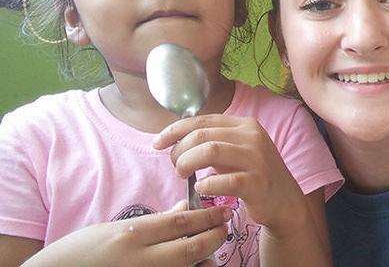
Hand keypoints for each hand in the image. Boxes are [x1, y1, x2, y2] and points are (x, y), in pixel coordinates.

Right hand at [23, 203, 229, 266]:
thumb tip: (185, 209)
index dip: (207, 217)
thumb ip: (154, 221)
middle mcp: (140, 258)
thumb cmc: (84, 250)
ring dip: (205, 260)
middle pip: (191, 247)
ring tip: (211, 252)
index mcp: (133, 234)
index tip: (223, 211)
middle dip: (214, 237)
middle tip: (223, 229)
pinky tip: (196, 266)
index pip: (181, 222)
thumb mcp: (116, 229)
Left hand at [153, 115, 309, 237]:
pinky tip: (201, 190)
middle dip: (179, 150)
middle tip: (175, 166)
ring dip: (187, 163)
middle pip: (202, 134)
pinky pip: (223, 180)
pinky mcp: (258, 183)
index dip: (175, 130)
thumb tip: (176, 139)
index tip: (157, 143)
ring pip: (210, 150)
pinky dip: (206, 185)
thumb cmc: (252, 175)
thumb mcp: (236, 151)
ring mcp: (257, 159)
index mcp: (245, 125)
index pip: (203, 119)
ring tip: (183, 175)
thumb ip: (213, 141)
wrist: (284, 201)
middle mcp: (253, 137)